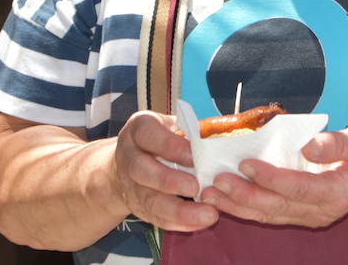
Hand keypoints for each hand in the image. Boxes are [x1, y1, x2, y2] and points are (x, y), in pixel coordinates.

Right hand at [111, 110, 217, 232]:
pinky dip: (179, 223)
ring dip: (179, 211)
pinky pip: (156, 218)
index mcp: (138, 129)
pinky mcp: (137, 207)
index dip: (171, 147)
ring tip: (207, 213)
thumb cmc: (161, 137)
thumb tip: (219, 137)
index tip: (195, 156)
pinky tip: (200, 222)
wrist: (129, 159)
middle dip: (170, 180)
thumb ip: (189, 130)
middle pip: (142, 170)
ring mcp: (130, 185)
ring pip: (149, 201)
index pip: (149, 135)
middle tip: (196, 187)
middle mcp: (129, 157)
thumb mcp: (170, 124)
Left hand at [196, 124, 347, 227]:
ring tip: (209, 193)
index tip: (246, 163)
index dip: (270, 178)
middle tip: (215, 180)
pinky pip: (270, 213)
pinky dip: (245, 206)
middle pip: (276, 206)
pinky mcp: (301, 213)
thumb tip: (309, 145)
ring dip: (237, 205)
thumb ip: (338, 144)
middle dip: (243, 194)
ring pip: (268, 214)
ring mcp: (310, 215)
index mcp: (337, 192)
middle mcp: (321, 210)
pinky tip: (224, 198)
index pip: (298, 188)